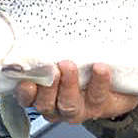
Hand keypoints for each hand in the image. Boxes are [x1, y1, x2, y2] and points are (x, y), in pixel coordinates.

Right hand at [15, 61, 137, 123]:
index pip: (27, 98)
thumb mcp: (60, 56)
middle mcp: (57, 106)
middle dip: (47, 87)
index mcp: (42, 94)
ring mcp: (78, 108)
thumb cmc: (80, 65)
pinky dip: (98, 80)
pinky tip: (99, 67)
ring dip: (68, 84)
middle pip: (45, 104)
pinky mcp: (100, 105)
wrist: (113, 82)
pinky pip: (97, 95)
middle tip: (51, 69)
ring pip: (68, 104)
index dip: (25, 93)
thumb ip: (48, 50)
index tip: (26, 82)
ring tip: (69, 66)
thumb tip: (36, 29)